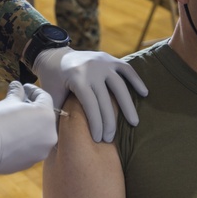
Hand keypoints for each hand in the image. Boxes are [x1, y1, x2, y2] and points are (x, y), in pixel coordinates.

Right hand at [0, 82, 57, 175]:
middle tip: (19, 103)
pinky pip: (33, 146)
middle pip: (44, 116)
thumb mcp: (7, 103)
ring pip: (40, 132)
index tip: (24, 88)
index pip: (44, 98)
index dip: (33, 90)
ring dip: (31, 125)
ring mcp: (43, 150)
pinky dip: (26, 139)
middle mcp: (50, 134)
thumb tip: (18, 86)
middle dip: (33, 108)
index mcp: (46, 115)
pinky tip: (13, 136)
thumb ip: (16, 93)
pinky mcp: (34, 161)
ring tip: (16, 120)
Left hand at [33, 47, 147, 142]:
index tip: (99, 139)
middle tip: (111, 138)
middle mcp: (92, 69)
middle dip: (109, 121)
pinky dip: (136, 80)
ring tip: (134, 123)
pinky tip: (144, 93)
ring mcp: (103, 62)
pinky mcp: (110, 58)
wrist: (54, 55)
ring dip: (128, 106)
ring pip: (120, 86)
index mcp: (77, 78)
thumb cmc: (52, 80)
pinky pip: (127, 69)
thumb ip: (57, 115)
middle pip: (106, 99)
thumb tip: (58, 142)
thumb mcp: (51, 96)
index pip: (91, 105)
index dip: (96, 124)